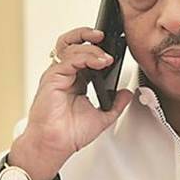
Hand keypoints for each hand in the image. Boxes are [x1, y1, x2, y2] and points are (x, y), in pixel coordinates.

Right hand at [9, 27, 132, 179]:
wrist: (55, 145)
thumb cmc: (69, 134)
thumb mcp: (102, 116)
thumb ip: (116, 104)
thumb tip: (128, 93)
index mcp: (75, 80)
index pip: (84, 53)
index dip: (97, 47)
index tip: (114, 49)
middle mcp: (64, 74)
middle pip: (72, 42)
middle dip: (87, 33)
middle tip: (104, 36)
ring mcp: (57, 74)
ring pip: (70, 46)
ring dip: (90, 46)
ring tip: (106, 55)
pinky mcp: (52, 78)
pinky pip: (69, 59)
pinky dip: (86, 57)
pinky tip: (99, 63)